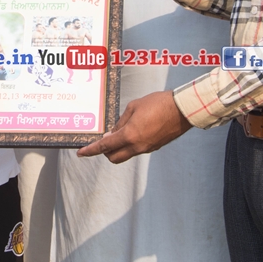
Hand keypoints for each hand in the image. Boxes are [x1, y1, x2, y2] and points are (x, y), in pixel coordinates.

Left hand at [77, 91, 191, 162]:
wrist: (182, 110)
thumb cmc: (158, 103)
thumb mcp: (134, 107)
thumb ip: (121, 122)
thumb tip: (113, 133)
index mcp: (129, 135)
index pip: (105, 147)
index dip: (91, 151)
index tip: (81, 153)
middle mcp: (137, 146)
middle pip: (114, 157)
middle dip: (105, 152)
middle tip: (104, 140)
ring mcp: (146, 149)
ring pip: (126, 155)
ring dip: (118, 148)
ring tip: (119, 133)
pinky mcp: (154, 147)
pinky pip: (137, 150)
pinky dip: (130, 145)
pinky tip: (133, 131)